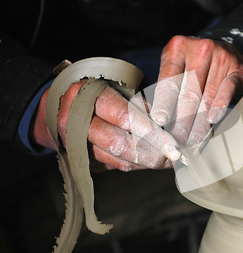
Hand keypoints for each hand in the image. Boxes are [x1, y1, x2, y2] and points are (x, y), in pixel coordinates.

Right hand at [32, 80, 181, 171]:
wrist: (58, 106)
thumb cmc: (96, 92)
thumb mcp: (114, 86)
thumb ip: (138, 103)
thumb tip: (166, 123)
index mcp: (86, 96)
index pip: (123, 116)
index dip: (151, 130)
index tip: (173, 140)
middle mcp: (76, 122)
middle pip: (119, 143)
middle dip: (152, 152)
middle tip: (174, 155)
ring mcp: (76, 144)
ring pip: (117, 158)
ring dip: (147, 162)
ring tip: (169, 160)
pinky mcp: (82, 159)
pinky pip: (114, 165)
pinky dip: (137, 165)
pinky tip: (153, 162)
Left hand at [150, 36, 242, 146]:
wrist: (229, 50)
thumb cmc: (196, 64)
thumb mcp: (178, 66)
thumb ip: (168, 87)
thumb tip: (156, 121)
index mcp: (178, 47)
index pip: (169, 80)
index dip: (164, 103)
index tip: (159, 121)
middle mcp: (200, 50)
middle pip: (188, 92)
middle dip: (181, 121)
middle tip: (176, 141)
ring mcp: (221, 59)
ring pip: (207, 97)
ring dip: (199, 123)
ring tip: (192, 141)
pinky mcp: (237, 70)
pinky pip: (227, 90)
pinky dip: (219, 106)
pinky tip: (212, 120)